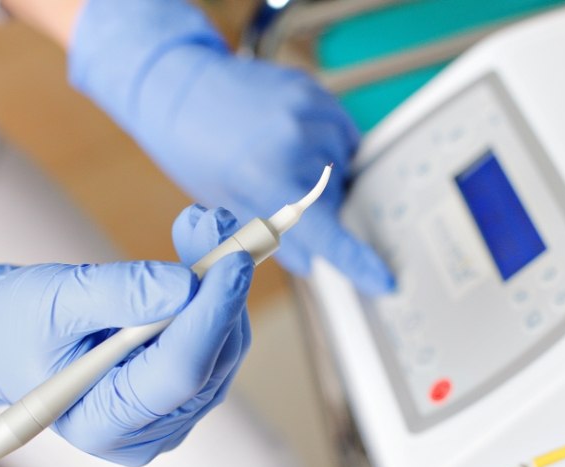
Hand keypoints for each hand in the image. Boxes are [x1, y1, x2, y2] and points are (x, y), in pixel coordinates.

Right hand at [0, 208, 252, 465]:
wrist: (19, 341)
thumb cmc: (23, 325)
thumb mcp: (58, 302)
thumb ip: (119, 294)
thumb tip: (187, 285)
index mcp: (103, 421)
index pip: (180, 373)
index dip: (212, 315)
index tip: (234, 261)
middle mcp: (149, 429)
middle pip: (213, 358)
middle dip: (221, 287)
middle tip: (217, 227)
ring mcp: (173, 411)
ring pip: (226, 345)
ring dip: (222, 282)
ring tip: (203, 230)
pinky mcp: (187, 388)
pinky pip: (220, 339)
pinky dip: (217, 293)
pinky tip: (203, 257)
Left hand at [69, 0, 394, 293]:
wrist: (179, 88)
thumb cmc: (195, 151)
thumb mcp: (226, 205)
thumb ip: (272, 239)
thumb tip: (312, 262)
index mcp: (264, 176)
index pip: (323, 230)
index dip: (356, 260)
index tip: (385, 279)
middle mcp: (292, 140)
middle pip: (336, 195)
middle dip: (319, 205)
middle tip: (281, 189)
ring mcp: (306, 109)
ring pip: (342, 164)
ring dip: (325, 173)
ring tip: (283, 160)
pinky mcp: (313, 90)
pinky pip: (342, 131)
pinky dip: (329, 145)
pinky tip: (297, 142)